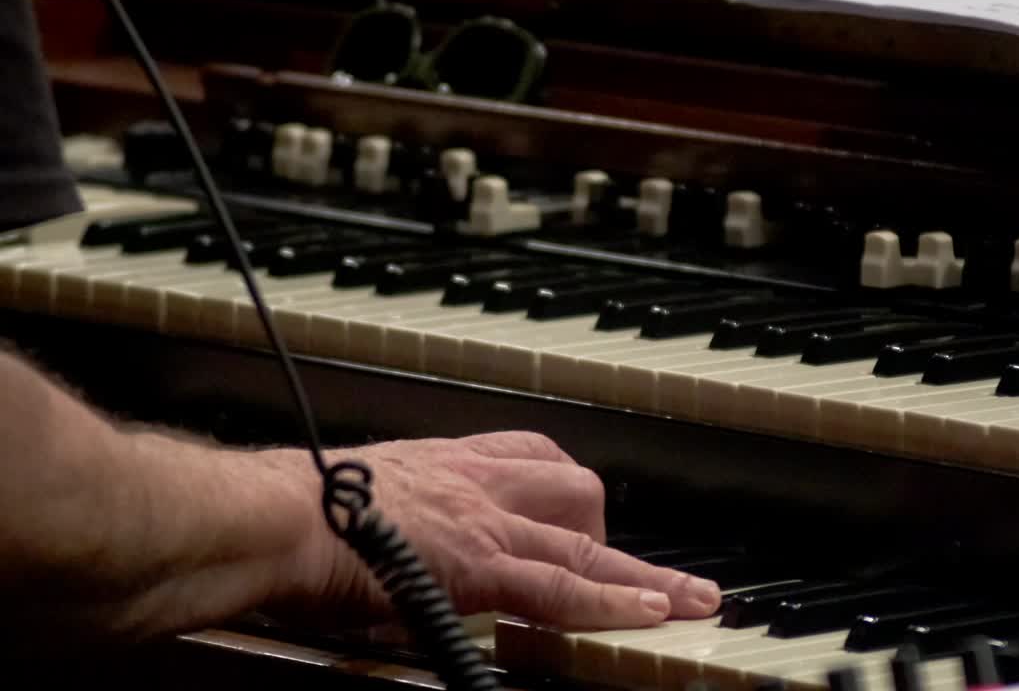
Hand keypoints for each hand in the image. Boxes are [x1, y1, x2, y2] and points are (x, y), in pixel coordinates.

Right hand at [272, 431, 721, 630]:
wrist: (272, 516)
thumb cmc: (294, 509)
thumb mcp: (358, 493)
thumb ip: (397, 515)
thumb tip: (398, 547)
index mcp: (446, 464)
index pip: (528, 456)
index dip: (564, 487)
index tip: (584, 509)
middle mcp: (476, 486)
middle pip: (574, 492)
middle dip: (607, 532)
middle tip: (626, 568)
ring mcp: (485, 527)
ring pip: (587, 545)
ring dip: (645, 575)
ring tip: (693, 601)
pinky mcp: (480, 570)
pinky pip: (561, 589)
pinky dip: (612, 604)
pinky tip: (654, 615)